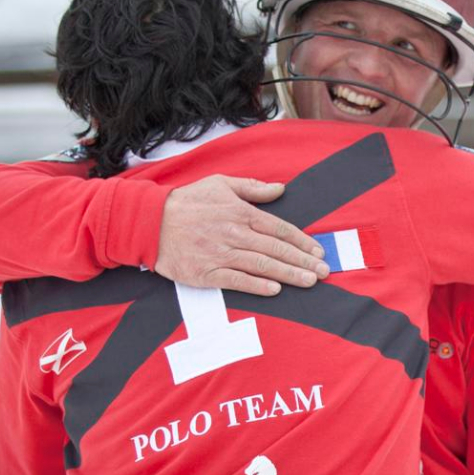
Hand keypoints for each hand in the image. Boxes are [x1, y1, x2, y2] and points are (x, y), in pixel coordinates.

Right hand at [154, 175, 328, 295]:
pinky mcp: (206, 273)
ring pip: (261, 265)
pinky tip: (275, 290)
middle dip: (303, 261)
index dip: (301, 240)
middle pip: (276, 249)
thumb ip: (252, 188)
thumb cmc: (187, 202)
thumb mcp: (220, 184)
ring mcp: (220, 254)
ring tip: (310, 281)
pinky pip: (236, 281)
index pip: (279, 228)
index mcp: (240, 212)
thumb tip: (281, 188)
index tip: (318, 251)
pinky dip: (257, 286)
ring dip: (288, 274)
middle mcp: (234, 233)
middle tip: (325, 271)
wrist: (149, 223)